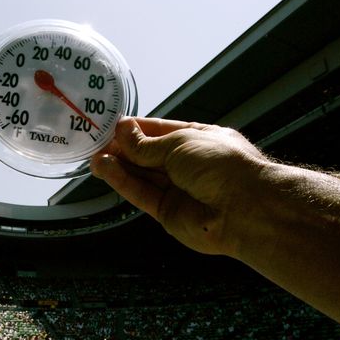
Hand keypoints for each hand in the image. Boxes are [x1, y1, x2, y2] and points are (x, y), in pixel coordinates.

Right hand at [90, 117, 267, 256]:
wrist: (244, 209)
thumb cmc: (222, 166)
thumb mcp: (180, 143)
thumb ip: (147, 144)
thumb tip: (123, 132)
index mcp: (197, 139)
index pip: (159, 131)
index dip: (135, 129)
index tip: (111, 126)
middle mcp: (187, 165)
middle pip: (147, 155)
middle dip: (123, 148)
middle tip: (97, 142)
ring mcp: (177, 189)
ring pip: (141, 175)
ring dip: (118, 165)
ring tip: (95, 157)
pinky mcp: (167, 212)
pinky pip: (141, 194)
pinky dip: (122, 182)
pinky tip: (105, 169)